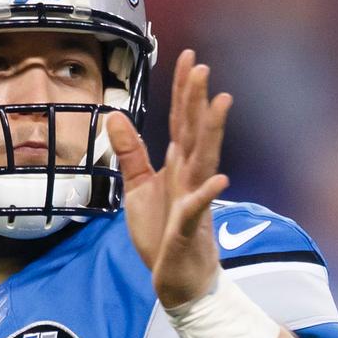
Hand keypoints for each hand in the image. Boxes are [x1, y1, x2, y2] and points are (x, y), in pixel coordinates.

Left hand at [106, 49, 233, 308]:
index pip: (181, 122)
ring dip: (213, 132)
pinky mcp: (188, 229)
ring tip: (222, 101)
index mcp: (176, 167)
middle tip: (202, 67)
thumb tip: (114, 115)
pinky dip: (207, 194)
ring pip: (204, 161)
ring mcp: (193, 201)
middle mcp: (188, 178)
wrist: (177, 281)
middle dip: (197, 100)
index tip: (188, 57)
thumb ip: (130, 153)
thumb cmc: (161, 235)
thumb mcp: (137, 188)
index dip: (183, 91)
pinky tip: (219, 178)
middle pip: (195, 132)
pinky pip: (198, 209)